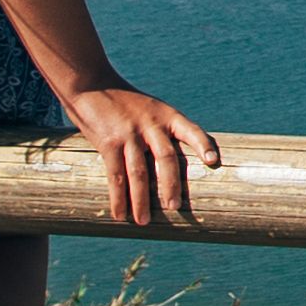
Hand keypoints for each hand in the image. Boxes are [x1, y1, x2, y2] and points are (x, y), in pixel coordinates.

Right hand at [61, 81, 218, 233]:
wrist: (90, 84)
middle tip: (174, 208)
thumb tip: (175, 170)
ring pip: (139, 171)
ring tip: (143, 221)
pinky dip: (118, 197)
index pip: (192, 130)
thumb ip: (163, 133)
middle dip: (171, 185)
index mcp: (167, 115)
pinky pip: (115, 174)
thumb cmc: (124, 103)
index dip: (204, 145)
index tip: (215, 161)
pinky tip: (119, 214)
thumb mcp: (150, 110)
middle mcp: (151, 124)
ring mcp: (129, 133)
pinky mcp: (108, 142)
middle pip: (166, 158)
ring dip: (141, 200)